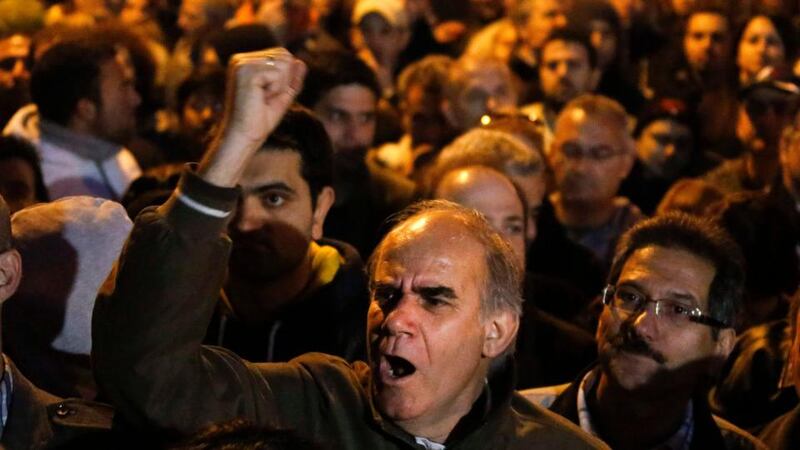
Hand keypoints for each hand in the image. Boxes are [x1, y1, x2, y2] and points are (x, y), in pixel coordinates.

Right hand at [200, 48, 305, 186]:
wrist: (245, 136)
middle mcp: (241, 59)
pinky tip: (260, 98)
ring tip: (262, 98)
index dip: (285, 77)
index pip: (282, 54)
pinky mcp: (247, 71)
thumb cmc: (260, 119)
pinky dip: (275, 89)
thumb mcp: (282, 96)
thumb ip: (292, 79)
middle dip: (284, 80)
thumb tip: (300, 61)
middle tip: (265, 98)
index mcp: (246, 61)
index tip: (267, 95)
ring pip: (284, 63)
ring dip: (279, 86)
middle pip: (285, 55)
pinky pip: (278, 74)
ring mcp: (242, 63)